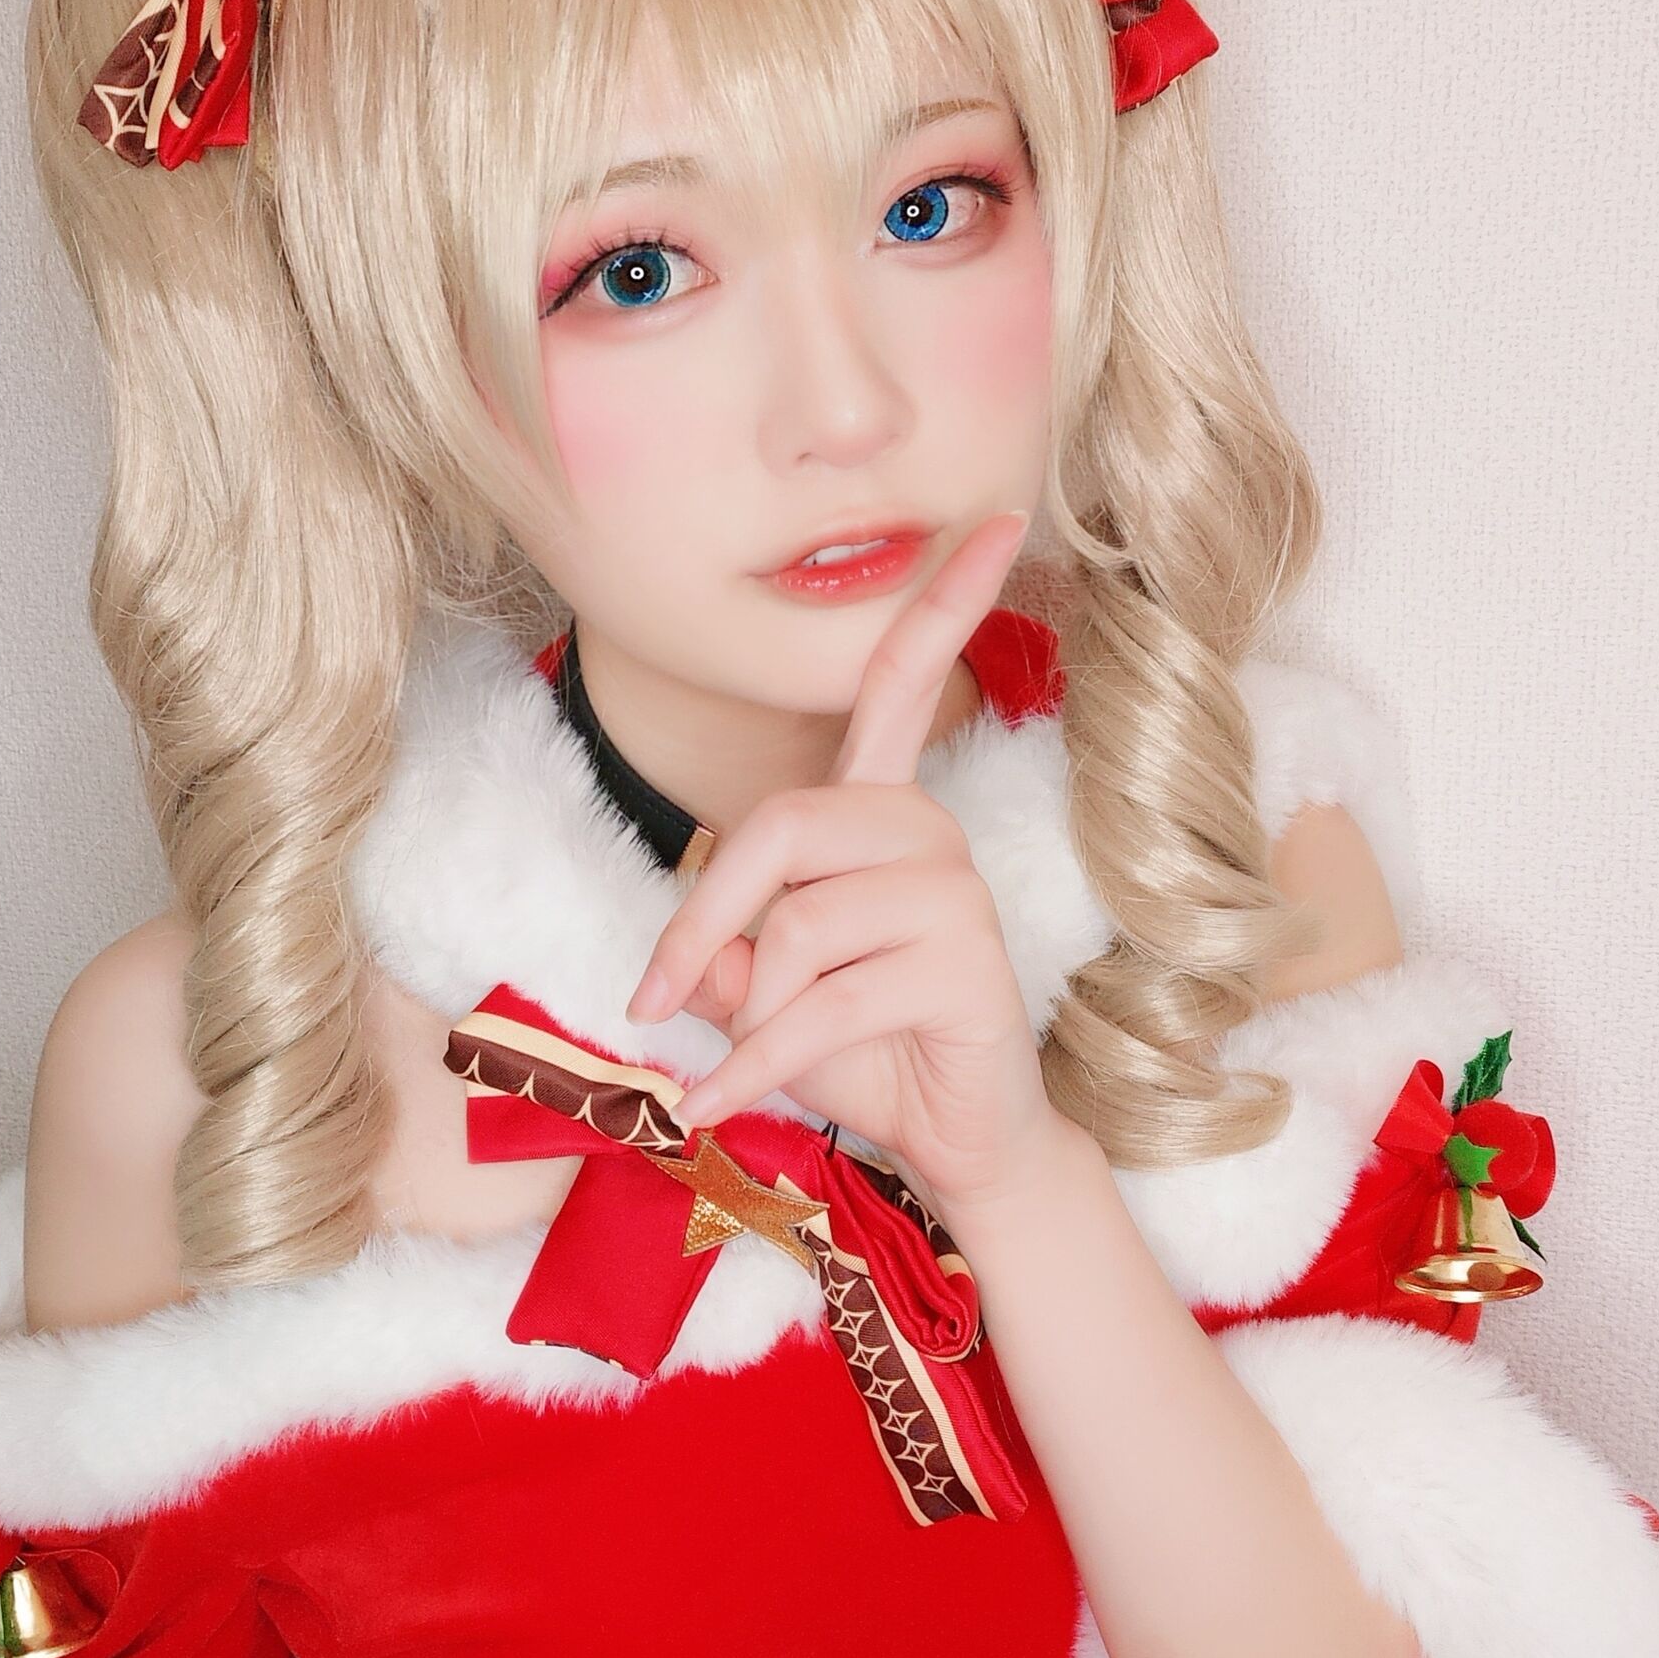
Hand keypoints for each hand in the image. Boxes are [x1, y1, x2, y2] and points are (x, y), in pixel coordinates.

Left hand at [623, 511, 1078, 1214]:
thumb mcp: (764, 987)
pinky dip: (752, 1069)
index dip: (946, 603)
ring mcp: (953, 897)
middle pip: (781, 825)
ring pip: (796, 933)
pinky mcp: (963, 969)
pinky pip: (820, 1008)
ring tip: (745, 1063)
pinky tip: (717, 1105)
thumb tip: (703, 959)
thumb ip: (727, 945)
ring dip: (745, 1016)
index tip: (1004, 520)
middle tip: (654, 997)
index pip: (905, 685)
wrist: (948, 1137)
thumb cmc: (857, 1045)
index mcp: (883, 809)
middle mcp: (925, 832)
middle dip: (702, 918)